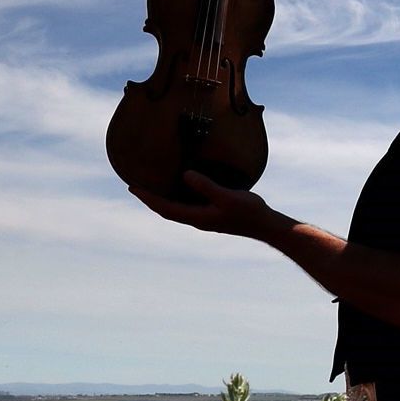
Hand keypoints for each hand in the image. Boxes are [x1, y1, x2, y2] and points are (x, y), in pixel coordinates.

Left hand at [129, 172, 281, 240]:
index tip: (133, 187)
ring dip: (162, 199)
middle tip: (135, 187)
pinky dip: (177, 197)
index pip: (165, 208)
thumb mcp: (227, 197)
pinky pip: (187, 206)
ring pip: (176, 209)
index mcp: (197, 217)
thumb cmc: (249, 212)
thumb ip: (206, 186)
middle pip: (167, 210)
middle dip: (151, 199)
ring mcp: (205, 218)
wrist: (266, 226)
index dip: (148, 198)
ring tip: (151, 188)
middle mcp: (197, 219)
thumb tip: (186, 175)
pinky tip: (179, 189)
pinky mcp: (212, 214)